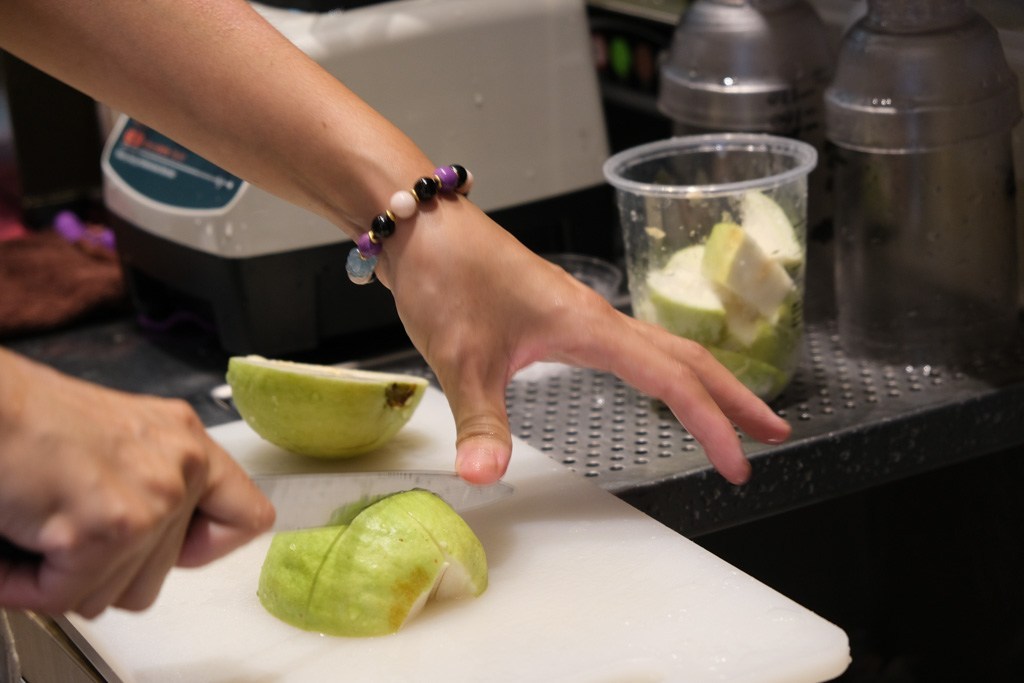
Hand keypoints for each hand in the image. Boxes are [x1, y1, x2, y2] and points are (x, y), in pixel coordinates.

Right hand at [0, 349, 273, 617]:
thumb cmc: (33, 419)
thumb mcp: (123, 440)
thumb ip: (157, 484)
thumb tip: (162, 546)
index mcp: (189, 443)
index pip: (248, 520)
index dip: (201, 548)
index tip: (168, 548)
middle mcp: (183, 467)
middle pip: (161, 576)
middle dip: (104, 568)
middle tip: (66, 526)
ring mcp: (152, 500)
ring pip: (117, 594)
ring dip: (67, 576)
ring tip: (42, 525)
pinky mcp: (108, 529)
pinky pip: (66, 597)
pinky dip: (27, 583)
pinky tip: (18, 540)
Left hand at [380, 198, 791, 485]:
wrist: (421, 226)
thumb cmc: (446, 276)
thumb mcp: (460, 358)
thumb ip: (481, 422)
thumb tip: (485, 479)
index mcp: (588, 326)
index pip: (670, 379)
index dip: (710, 423)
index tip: (738, 464)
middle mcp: (595, 318)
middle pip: (685, 356)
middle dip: (733, 397)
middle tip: (772, 434)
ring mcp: (579, 314)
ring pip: (661, 346)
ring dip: (702, 380)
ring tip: (731, 413)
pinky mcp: (559, 314)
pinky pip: (632, 344)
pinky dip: (662, 368)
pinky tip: (655, 381)